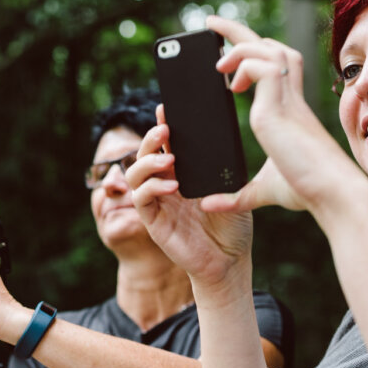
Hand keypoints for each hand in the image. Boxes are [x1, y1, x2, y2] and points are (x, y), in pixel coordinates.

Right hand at [125, 106, 253, 289]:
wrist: (232, 260)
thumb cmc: (233, 225)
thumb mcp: (232, 189)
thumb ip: (221, 167)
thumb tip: (219, 138)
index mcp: (183, 173)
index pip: (166, 144)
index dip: (163, 124)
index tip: (167, 108)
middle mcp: (165, 184)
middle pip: (145, 153)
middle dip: (151, 138)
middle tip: (165, 130)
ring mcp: (158, 203)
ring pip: (135, 173)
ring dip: (148, 162)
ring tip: (168, 159)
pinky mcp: (154, 222)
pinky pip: (141, 200)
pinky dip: (152, 188)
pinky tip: (172, 185)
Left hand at [206, 15, 367, 216]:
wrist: (330, 193)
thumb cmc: (306, 190)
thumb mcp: (262, 191)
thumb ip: (236, 195)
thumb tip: (209, 204)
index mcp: (289, 108)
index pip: (274, 64)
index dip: (252, 51)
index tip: (226, 53)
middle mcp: (289, 97)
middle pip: (269, 45)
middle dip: (238, 31)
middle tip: (211, 24)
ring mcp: (286, 99)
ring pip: (266, 49)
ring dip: (238, 46)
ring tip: (217, 63)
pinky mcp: (279, 107)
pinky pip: (261, 66)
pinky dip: (243, 67)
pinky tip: (232, 87)